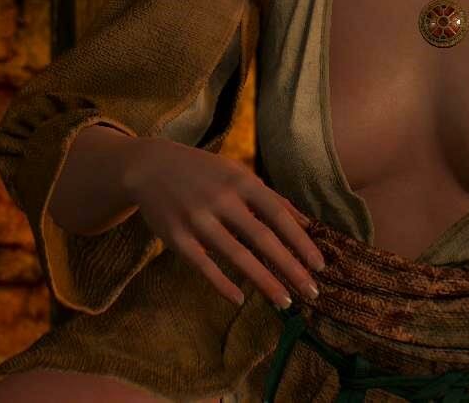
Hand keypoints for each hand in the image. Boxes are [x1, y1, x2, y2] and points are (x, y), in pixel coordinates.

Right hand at [119, 136, 326, 308]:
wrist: (149, 166)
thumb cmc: (202, 172)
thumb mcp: (237, 174)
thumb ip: (270, 197)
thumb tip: (307, 223)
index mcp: (241, 181)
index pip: (278, 214)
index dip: (300, 241)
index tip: (319, 265)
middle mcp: (222, 199)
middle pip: (262, 238)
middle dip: (290, 267)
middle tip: (312, 292)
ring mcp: (198, 219)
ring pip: (236, 255)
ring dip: (264, 281)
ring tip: (285, 302)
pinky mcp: (176, 237)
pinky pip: (203, 265)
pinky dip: (222, 284)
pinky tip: (240, 300)